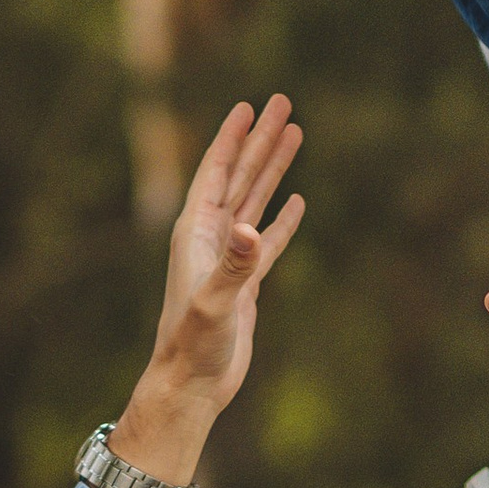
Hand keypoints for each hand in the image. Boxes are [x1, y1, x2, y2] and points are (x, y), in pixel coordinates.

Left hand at [105, 98, 306, 487]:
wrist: (192, 385)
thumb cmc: (193, 346)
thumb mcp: (215, 303)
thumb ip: (235, 266)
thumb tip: (252, 230)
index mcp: (196, 233)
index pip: (217, 172)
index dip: (232, 138)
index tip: (249, 105)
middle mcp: (211, 239)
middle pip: (240, 176)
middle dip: (260, 139)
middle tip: (283, 102)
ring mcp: (229, 259)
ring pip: (255, 200)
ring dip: (273, 168)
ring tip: (295, 134)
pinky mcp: (245, 283)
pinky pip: (267, 239)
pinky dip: (281, 218)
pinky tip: (297, 201)